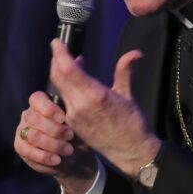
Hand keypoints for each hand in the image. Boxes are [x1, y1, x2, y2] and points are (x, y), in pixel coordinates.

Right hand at [15, 90, 96, 193]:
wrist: (75, 157)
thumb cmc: (77, 135)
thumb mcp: (77, 124)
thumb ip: (72, 115)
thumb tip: (74, 109)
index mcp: (42, 104)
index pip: (37, 99)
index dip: (48, 108)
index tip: (63, 117)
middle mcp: (29, 115)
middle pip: (34, 118)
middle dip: (55, 129)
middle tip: (70, 136)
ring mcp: (23, 130)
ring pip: (33, 135)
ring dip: (53, 144)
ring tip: (68, 150)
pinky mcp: (20, 146)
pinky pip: (27, 151)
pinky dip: (44, 156)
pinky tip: (57, 160)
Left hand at [47, 38, 160, 177]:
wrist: (130, 151)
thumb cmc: (132, 123)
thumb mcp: (128, 95)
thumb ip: (125, 71)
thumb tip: (136, 53)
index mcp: (95, 95)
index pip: (69, 70)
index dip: (60, 54)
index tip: (57, 42)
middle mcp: (80, 105)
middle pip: (58, 77)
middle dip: (56, 61)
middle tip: (60, 49)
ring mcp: (73, 116)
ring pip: (59, 89)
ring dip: (60, 74)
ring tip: (68, 63)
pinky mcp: (71, 124)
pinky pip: (63, 101)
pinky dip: (65, 88)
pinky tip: (72, 83)